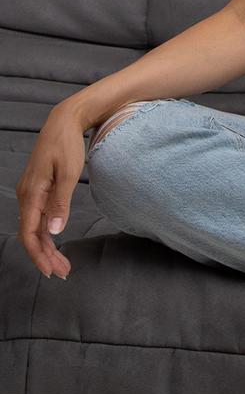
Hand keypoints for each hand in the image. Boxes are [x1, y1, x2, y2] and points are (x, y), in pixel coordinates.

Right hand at [16, 103, 86, 278]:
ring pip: (35, 227)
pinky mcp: (38, 189)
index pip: (29, 234)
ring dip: (47, 246)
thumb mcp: (69, 173)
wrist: (64, 121)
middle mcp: (26, 195)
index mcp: (31, 193)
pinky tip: (56, 241)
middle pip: (32, 234)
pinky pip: (39, 216)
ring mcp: (31, 192)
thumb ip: (61, 203)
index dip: (39, 255)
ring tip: (63, 264)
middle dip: (45, 256)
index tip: (50, 271)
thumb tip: (55, 231)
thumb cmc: (67, 144)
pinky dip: (48, 231)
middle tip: (63, 272)